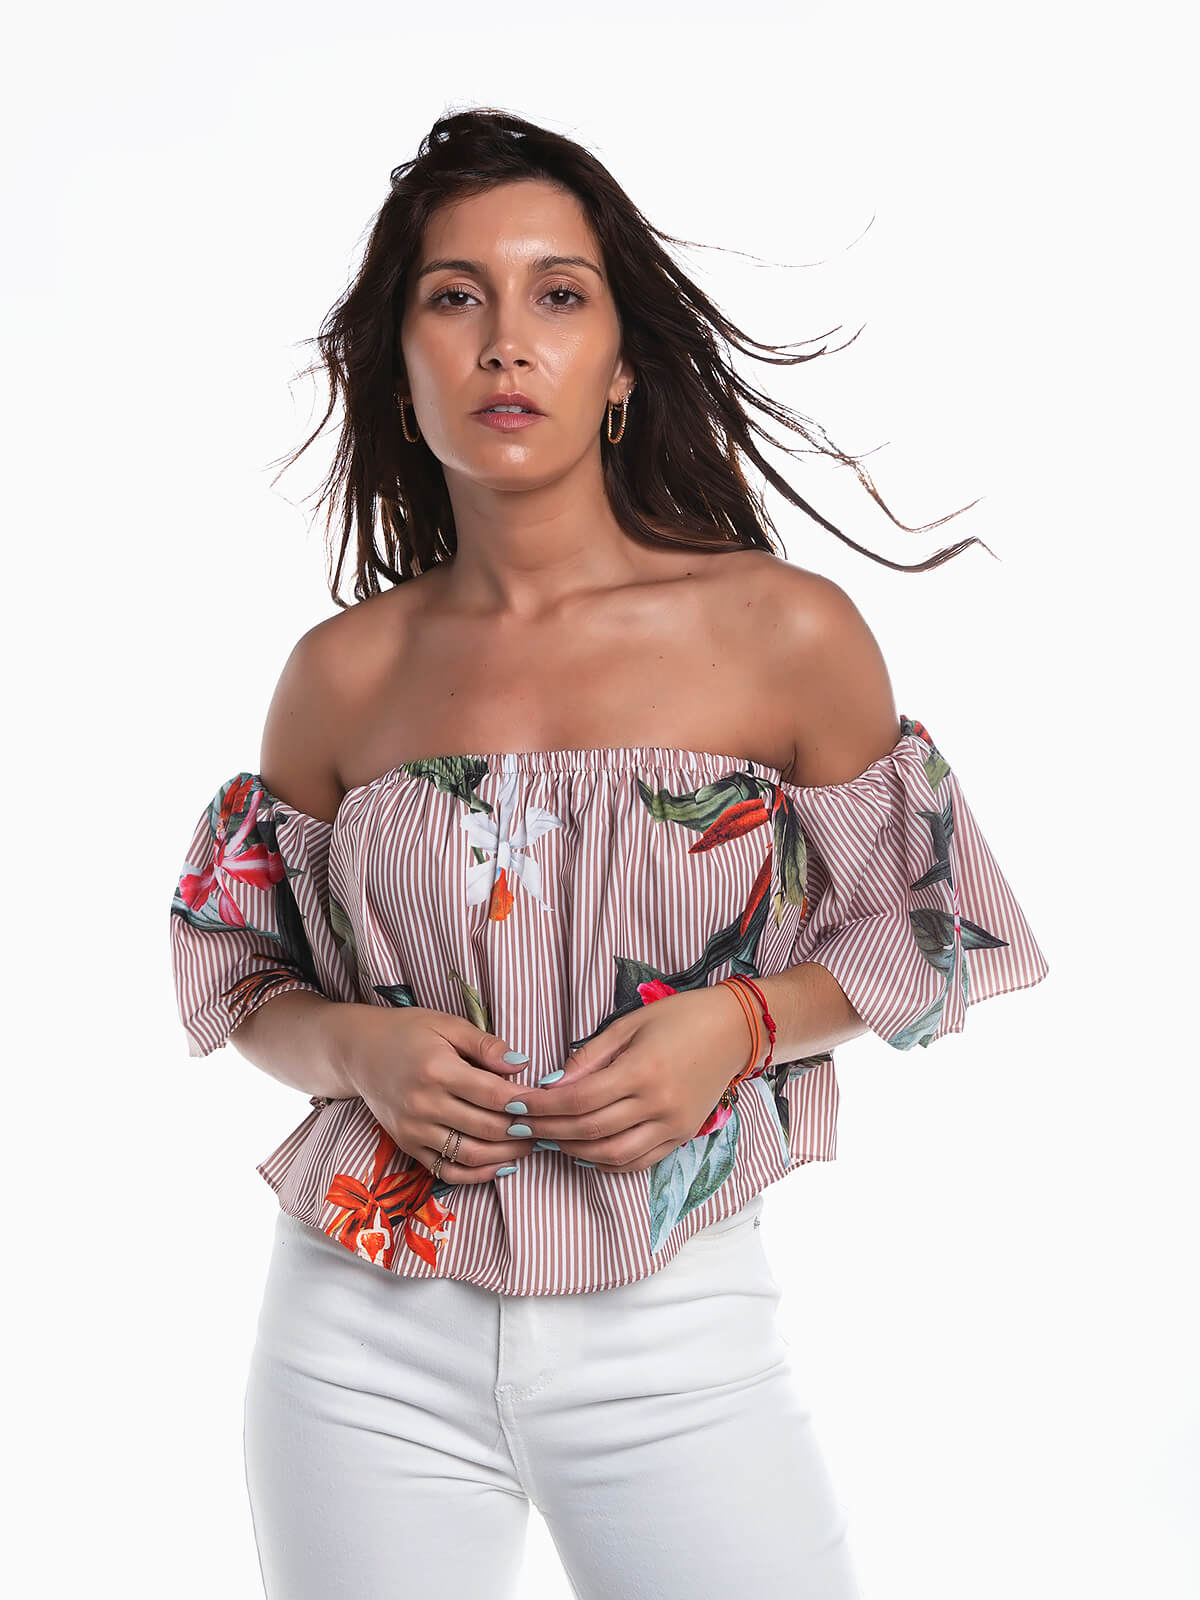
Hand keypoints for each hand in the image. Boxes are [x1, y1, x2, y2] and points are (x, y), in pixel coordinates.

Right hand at [332, 1004, 544, 1183]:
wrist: (359, 1052)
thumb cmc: (407, 1032)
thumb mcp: (447, 1025)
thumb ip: (485, 1045)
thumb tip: (521, 1066)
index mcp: (438, 1069)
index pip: (494, 1095)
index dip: (525, 1102)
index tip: (545, 1102)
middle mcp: (424, 1103)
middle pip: (487, 1128)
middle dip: (523, 1131)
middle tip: (545, 1127)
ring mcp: (414, 1128)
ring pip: (471, 1154)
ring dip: (507, 1155)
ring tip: (529, 1146)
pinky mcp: (407, 1144)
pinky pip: (447, 1170)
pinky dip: (477, 1173)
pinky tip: (500, 1165)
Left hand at [489, 986, 760, 1173]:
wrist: (736, 1030)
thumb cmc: (680, 1017)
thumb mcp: (629, 1025)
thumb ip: (590, 1057)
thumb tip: (553, 1083)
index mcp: (642, 1070)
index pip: (578, 1100)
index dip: (542, 1106)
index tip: (515, 1104)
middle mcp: (658, 1104)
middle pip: (589, 1130)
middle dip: (547, 1130)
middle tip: (519, 1127)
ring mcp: (673, 1126)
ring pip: (611, 1154)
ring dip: (573, 1151)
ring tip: (546, 1139)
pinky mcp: (682, 1136)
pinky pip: (638, 1161)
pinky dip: (606, 1162)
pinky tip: (583, 1152)